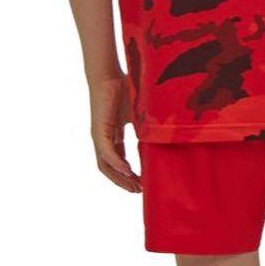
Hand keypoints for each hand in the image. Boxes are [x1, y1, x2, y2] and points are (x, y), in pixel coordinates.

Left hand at [88, 74, 140, 192]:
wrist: (110, 74)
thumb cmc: (125, 90)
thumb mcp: (140, 116)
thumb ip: (147, 129)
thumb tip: (165, 139)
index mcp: (113, 136)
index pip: (119, 162)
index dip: (129, 175)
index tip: (142, 183)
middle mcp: (103, 140)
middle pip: (110, 169)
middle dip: (125, 182)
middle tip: (139, 191)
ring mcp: (99, 137)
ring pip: (106, 166)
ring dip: (120, 179)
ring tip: (134, 186)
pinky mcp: (99, 132)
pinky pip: (107, 154)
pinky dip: (118, 164)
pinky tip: (129, 171)